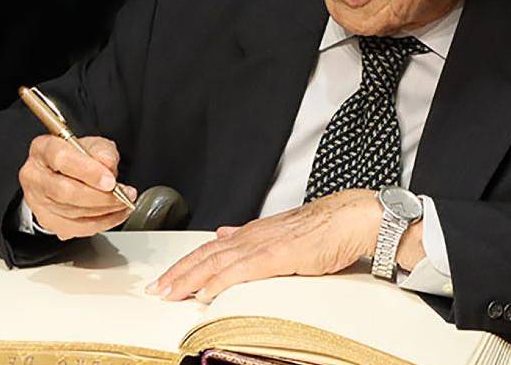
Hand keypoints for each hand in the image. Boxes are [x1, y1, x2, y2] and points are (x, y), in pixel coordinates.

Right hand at [18, 134, 135, 239]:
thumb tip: (107, 164)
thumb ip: (103, 151)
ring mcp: (37, 201)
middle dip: (100, 196)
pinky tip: (115, 214)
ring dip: (104, 210)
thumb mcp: (94, 145)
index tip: (111, 181)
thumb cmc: (78, 157)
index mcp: (43, 149)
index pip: (61, 159)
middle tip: (122, 194)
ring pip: (71, 212)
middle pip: (65, 191)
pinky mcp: (47, 220)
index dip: (88, 171)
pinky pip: (76, 228)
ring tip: (123, 203)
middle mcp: (34, 175)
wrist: (65, 174)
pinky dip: (101, 223)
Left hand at [146, 189, 381, 302]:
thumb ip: (252, 237)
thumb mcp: (283, 232)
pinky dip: (219, 282)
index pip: (211, 248)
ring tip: (169, 293)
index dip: (187, 263)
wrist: (353, 217)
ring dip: (189, 278)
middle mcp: (253, 235)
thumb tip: (224, 234)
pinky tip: (205, 293)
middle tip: (157, 289)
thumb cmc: (327, 228)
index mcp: (254, 232)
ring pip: (216, 261)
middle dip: (178, 272)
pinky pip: (241, 270)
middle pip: (206, 254)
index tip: (168, 277)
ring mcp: (264, 244)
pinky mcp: (278, 255)